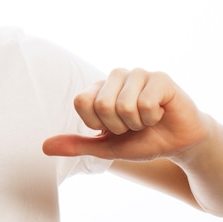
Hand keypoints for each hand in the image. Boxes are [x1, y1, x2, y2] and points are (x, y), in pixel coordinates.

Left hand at [43, 68, 209, 161]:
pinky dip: (153, 119)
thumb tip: (45, 147)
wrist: (177, 143)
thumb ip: (77, 145)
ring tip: (146, 119)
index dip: (97, 124)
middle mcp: (115, 76)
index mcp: (98, 88)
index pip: (81, 102)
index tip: (111, 128)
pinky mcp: (160, 77)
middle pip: (101, 104)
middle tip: (132, 125)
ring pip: (123, 105)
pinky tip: (160, 113)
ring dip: (136, 123)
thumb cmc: (141, 140)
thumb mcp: (105, 147)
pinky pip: (145, 104)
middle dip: (119, 126)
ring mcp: (138, 74)